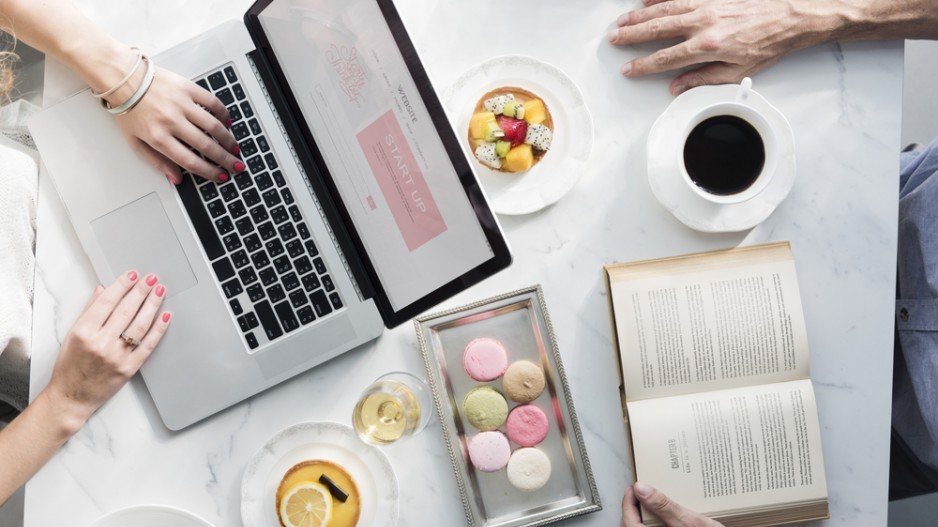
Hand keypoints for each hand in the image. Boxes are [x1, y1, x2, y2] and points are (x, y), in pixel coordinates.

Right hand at [44, 271, 171, 429]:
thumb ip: (89, 310)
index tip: (133, 275)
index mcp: (83, 332)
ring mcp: (116, 356)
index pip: (107, 302)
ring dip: (152, 305)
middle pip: (125, 311)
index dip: (122, 286)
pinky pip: (148, 345)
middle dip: (140, 291)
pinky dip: (158, 329)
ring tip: (160, 291)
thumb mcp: (72, 335)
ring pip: (139, 325)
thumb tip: (103, 289)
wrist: (72, 397)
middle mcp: (100, 343)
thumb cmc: (69, 366)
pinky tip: (166, 315)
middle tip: (151, 278)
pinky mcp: (129, 368)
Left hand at [113, 67, 243, 183]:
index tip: (220, 176)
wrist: (122, 78)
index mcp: (158, 137)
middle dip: (225, 159)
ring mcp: (181, 104)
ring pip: (213, 126)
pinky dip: (223, 113)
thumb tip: (176, 178)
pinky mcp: (187, 88)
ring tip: (234, 147)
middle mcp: (171, 121)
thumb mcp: (135, 142)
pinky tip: (227, 122)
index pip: (190, 161)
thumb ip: (157, 161)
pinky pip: (212, 102)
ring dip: (228, 139)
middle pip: (206, 146)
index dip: (209, 172)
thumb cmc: (128, 109)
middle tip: (236, 166)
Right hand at [608, 0, 841, 94]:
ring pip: (664, 9)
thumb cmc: (768, 44)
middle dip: (631, 35)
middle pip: (657, 30)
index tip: (628, 69)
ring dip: (640, 15)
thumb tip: (678, 86)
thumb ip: (702, 79)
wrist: (791, 17)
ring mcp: (706, 5)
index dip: (643, 65)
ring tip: (623, 20)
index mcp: (706, 46)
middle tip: (613, 38)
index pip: (664, 58)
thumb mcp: (736, 72)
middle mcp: (702, 22)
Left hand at [621, 482, 723, 526]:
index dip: (628, 502)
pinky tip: (662, 518)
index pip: (629, 521)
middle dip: (634, 509)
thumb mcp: (688, 521)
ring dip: (643, 518)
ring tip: (650, 504)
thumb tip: (642, 489)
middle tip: (639, 494)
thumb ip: (664, 506)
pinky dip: (652, 525)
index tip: (633, 488)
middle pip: (632, 526)